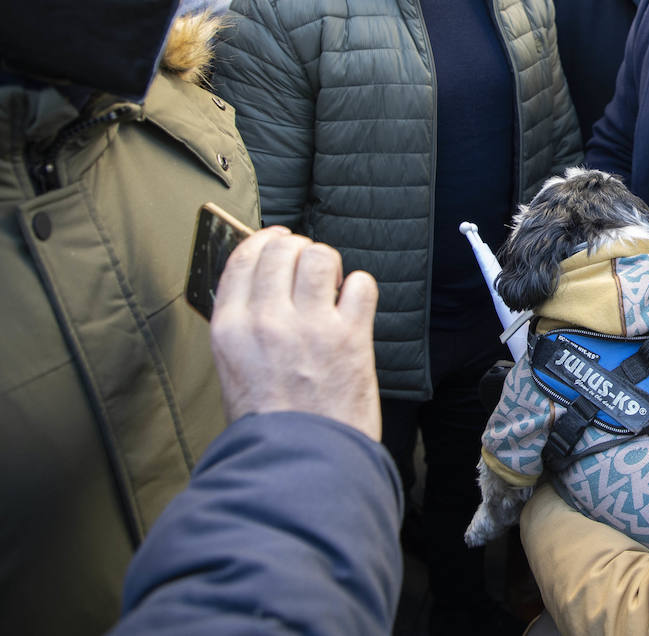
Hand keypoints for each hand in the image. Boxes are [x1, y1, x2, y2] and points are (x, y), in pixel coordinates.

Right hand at [209, 227, 381, 439]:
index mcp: (230, 331)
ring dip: (328, 264)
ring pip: (321, 258)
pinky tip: (353, 306)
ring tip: (330, 284)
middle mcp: (267, 321)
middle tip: (307, 263)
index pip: (242, 260)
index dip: (263, 240)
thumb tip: (261, 291)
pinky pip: (361, 285)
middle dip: (298, 248)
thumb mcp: (233, 374)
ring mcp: (311, 326)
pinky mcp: (351, 337)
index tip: (276, 239)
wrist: (301, 466)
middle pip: (282, 250)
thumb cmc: (269, 428)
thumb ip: (245, 330)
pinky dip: (360, 289)